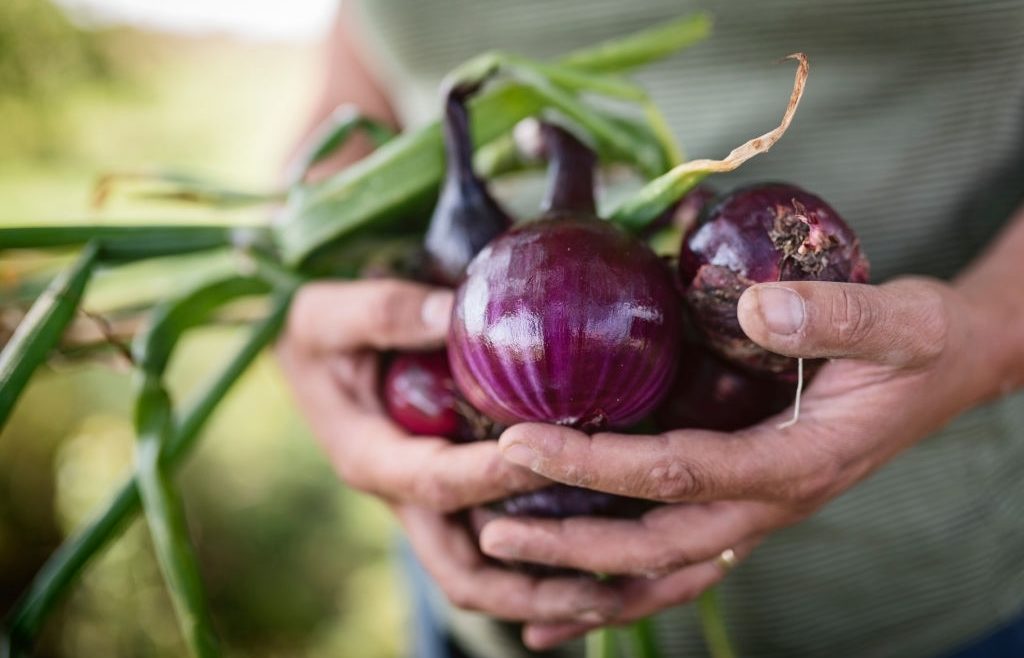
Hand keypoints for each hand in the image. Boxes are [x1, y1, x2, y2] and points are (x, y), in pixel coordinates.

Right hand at [278, 279, 621, 623]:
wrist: (311, 356)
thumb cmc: (319, 333)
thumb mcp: (328, 313)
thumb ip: (384, 312)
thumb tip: (455, 315)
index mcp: (370, 459)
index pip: (439, 482)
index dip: (494, 475)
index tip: (553, 456)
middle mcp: (403, 497)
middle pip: (462, 569)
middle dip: (526, 587)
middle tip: (598, 585)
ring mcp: (430, 505)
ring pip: (485, 572)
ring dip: (542, 593)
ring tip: (612, 596)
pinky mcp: (453, 496)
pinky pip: (498, 543)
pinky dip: (542, 559)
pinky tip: (599, 559)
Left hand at [478, 277, 1004, 647]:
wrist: (948, 370)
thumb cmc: (922, 342)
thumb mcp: (898, 318)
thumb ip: (836, 315)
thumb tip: (755, 308)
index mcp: (795, 463)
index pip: (678, 474)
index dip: (596, 466)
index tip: (519, 443)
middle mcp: (769, 504)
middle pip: (657, 544)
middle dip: (570, 542)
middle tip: (488, 526)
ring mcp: (756, 513)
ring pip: (663, 569)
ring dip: (585, 577)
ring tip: (508, 570)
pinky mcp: (744, 503)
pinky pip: (677, 559)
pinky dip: (620, 583)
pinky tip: (566, 597)